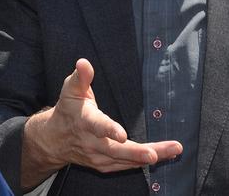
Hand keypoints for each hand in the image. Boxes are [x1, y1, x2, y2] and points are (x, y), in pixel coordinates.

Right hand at [21, 59, 181, 187]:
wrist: (55, 140)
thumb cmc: (68, 110)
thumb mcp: (70, 90)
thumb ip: (81, 77)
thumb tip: (84, 62)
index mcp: (84, 121)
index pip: (97, 126)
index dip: (109, 130)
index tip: (122, 135)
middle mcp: (92, 142)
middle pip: (116, 150)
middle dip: (137, 152)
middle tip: (155, 154)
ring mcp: (98, 157)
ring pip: (125, 160)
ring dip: (149, 156)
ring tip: (173, 150)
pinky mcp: (105, 165)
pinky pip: (126, 165)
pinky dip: (142, 161)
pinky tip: (162, 155)